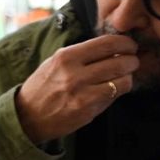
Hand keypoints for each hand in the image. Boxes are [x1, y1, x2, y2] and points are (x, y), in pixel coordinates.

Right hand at [14, 34, 139, 144]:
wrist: (27, 116)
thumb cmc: (43, 88)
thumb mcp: (56, 63)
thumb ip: (81, 55)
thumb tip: (111, 48)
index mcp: (66, 56)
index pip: (106, 42)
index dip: (125, 43)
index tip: (129, 45)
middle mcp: (74, 72)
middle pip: (120, 60)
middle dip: (132, 60)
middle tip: (132, 61)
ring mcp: (81, 92)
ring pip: (122, 78)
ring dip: (128, 76)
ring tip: (124, 76)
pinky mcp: (86, 109)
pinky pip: (115, 95)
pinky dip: (120, 90)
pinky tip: (115, 89)